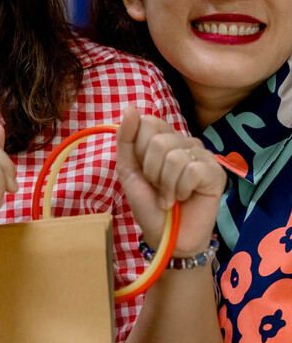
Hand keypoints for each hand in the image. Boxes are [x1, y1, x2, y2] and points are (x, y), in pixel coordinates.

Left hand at [115, 107, 225, 255]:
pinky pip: (191, 170)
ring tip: (170, 194)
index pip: (148, 122)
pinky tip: (185, 197)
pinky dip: (180, 188)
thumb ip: (126, 139)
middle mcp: (184, 142)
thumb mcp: (128, 170)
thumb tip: (130, 108)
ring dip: (165, 183)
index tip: (143, 170)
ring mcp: (202, 156)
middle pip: (159, 139)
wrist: (166, 234)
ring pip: (173, 155)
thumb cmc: (148, 202)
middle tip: (157, 185)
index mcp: (163, 138)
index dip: (139, 149)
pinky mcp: (216, 173)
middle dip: (150, 169)